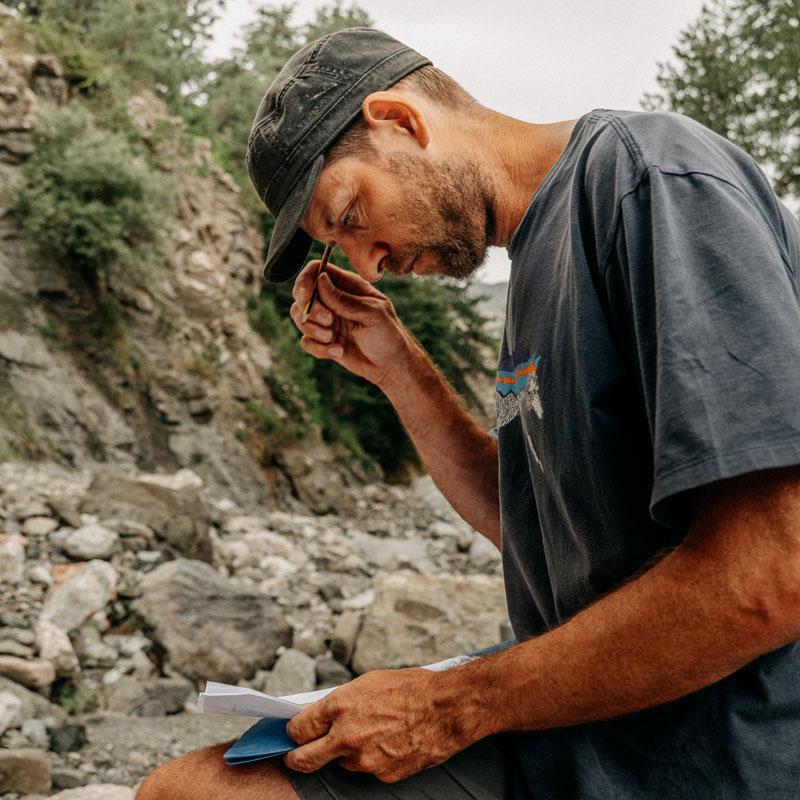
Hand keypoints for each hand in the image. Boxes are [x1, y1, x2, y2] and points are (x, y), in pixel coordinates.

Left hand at [283, 668, 468, 782]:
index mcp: (340, 706)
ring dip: (348, 753)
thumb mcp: (368, 683)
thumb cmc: (411, 688)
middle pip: (305, 759)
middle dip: (296, 758)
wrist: (446, 709)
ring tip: (373, 733)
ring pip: (342, 763)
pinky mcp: (382, 775)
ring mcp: (364, 760)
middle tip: (296, 755)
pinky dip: (373, 759)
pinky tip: (389, 742)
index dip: (294, 732)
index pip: (299, 728)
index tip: (294, 734)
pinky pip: (368, 769)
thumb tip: (322, 714)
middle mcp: (347, 736)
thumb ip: (341, 701)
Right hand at [289, 259, 411, 387]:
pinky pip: (306, 341)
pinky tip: (338, 352)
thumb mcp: (372, 313)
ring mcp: (327, 321)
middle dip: (310, 309)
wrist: (391, 366)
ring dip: (314, 330)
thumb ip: (345, 299)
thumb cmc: (388, 335)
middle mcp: (333, 300)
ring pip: (300, 318)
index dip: (306, 280)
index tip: (307, 296)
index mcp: (348, 286)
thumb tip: (320, 280)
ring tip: (334, 340)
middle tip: (330, 321)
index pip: (317, 270)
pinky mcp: (323, 341)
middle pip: (302, 293)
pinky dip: (319, 349)